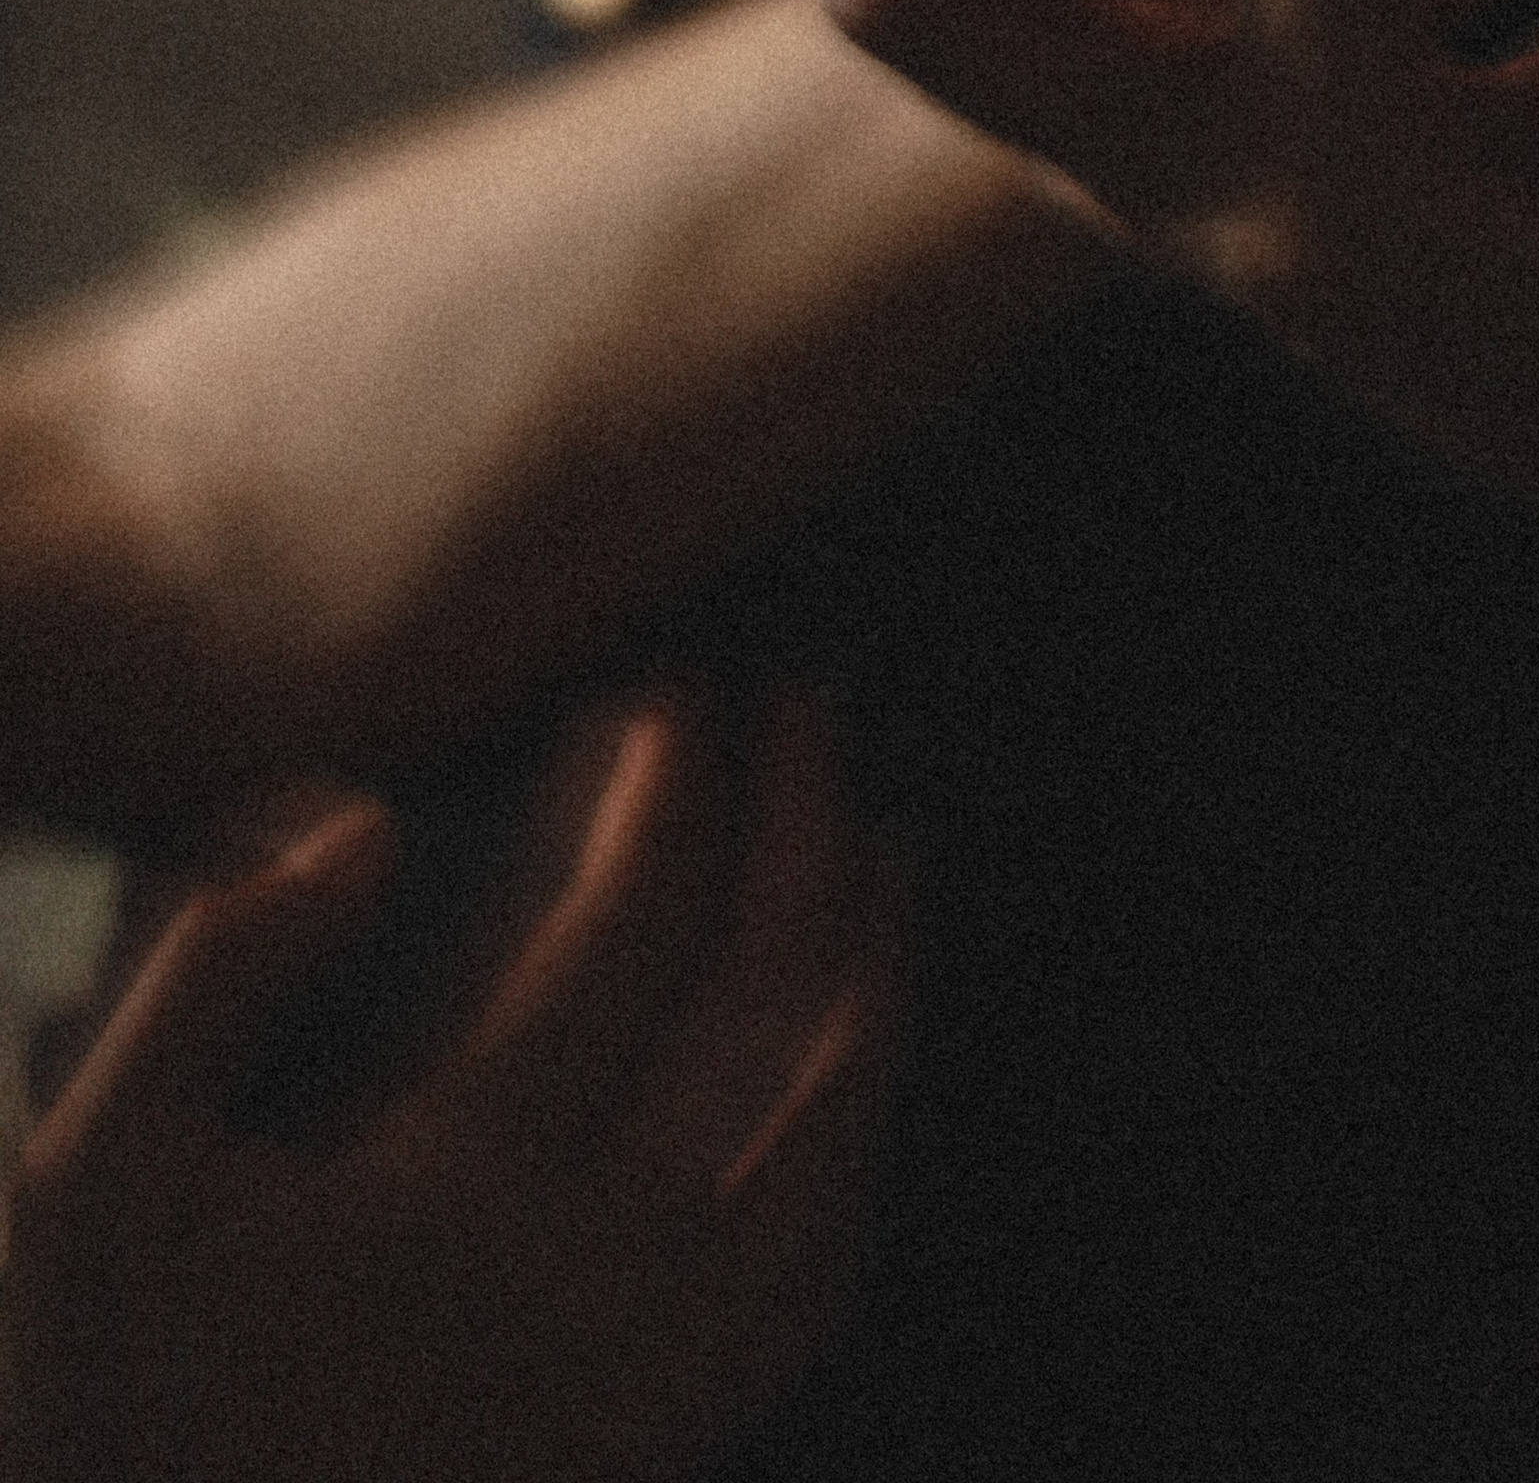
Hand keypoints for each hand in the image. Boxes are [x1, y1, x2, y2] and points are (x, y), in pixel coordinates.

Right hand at [2, 692, 905, 1482]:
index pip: (623, 937)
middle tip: (814, 704)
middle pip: (769, 1013)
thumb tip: (368, 824)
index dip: (665, 793)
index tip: (679, 690)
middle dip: (806, 834)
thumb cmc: (117, 1405)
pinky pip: (810, 1289)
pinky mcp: (658, 1450)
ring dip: (873, 979)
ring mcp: (649, 1376)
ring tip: (884, 854)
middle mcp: (596, 1278)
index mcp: (466, 1188)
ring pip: (831, 1147)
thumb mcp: (95, 1180)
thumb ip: (215, 976)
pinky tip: (855, 1085)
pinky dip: (856, 1156)